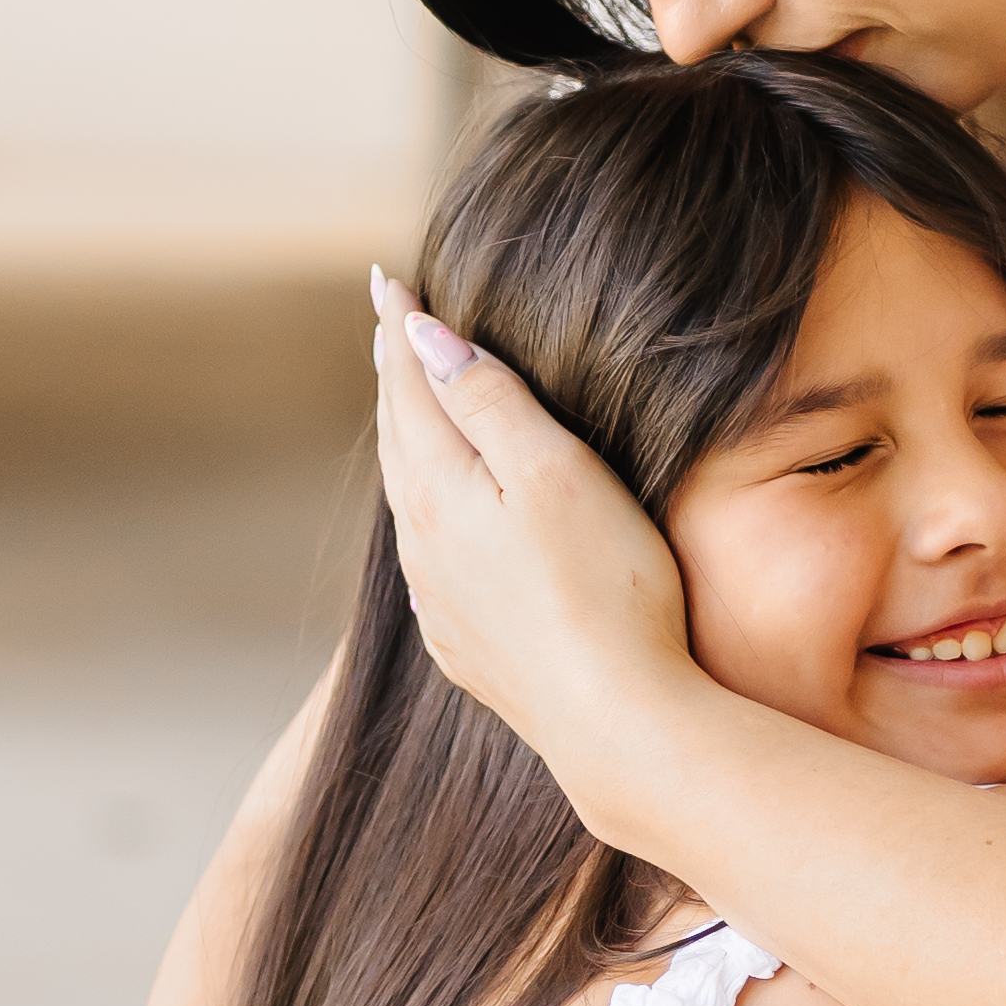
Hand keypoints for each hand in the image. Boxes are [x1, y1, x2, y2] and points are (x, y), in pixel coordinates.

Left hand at [370, 276, 697, 810]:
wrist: (617, 722)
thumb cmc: (605, 588)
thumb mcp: (555, 472)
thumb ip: (487, 401)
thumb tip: (425, 340)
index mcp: (439, 492)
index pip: (408, 390)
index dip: (400, 331)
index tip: (388, 283)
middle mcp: (421, 548)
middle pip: (399, 443)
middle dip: (395, 381)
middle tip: (388, 331)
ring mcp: (439, 604)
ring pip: (408, 504)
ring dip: (407, 449)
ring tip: (408, 413)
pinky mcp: (466, 649)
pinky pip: (428, 563)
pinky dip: (427, 518)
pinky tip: (439, 528)